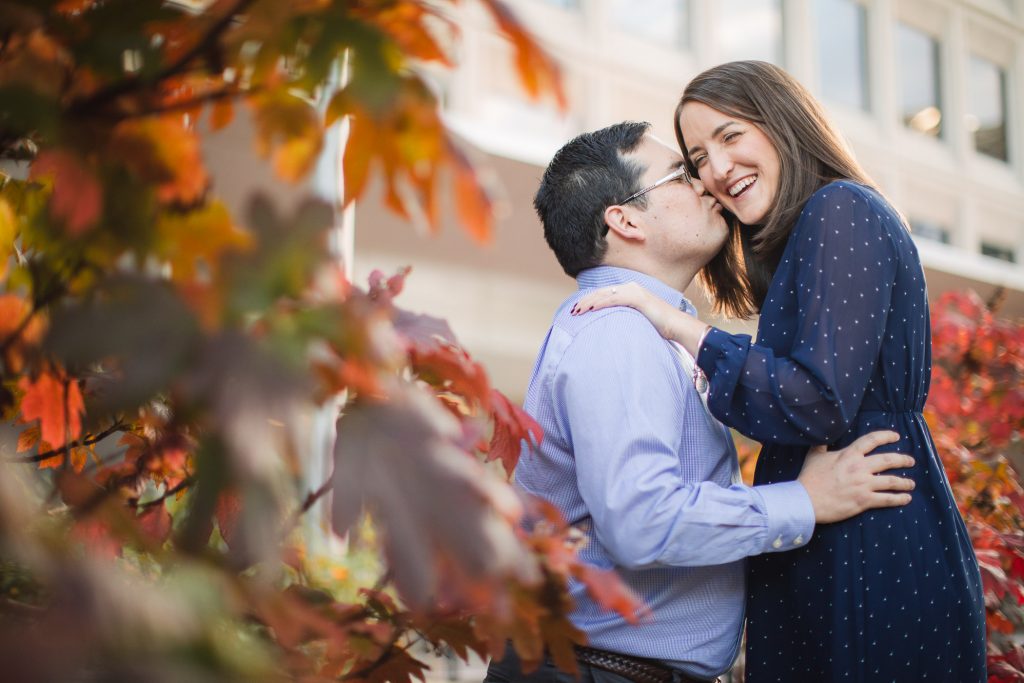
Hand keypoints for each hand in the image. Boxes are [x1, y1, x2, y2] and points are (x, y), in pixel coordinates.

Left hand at [571, 282, 707, 352]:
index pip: (605, 294)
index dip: (590, 301)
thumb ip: (626, 317)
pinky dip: (600, 304)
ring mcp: (634, 291)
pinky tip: (590, 310)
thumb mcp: (639, 320)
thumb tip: (613, 326)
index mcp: (630, 291)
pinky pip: (613, 299)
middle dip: (585, 302)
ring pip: (605, 295)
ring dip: (588, 304)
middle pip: (602, 293)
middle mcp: (631, 288)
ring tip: (576, 312)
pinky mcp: (637, 298)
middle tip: (572, 311)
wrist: (677, 326)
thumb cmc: (660, 327)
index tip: (577, 309)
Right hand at [797, 430, 914, 523]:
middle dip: (902, 459)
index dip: (886, 436)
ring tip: (911, 483)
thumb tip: (822, 436)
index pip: (872, 440)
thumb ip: (821, 445)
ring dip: (905, 482)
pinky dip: (899, 499)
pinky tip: (906, 498)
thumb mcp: (814, 456)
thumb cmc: (809, 477)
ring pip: (892, 481)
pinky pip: (887, 499)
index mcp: (848, 455)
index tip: (896, 436)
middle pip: (888, 460)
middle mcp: (859, 468)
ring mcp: (863, 485)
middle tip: (910, 461)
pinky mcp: (864, 501)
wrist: (806, 500)